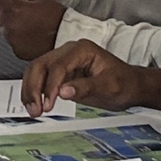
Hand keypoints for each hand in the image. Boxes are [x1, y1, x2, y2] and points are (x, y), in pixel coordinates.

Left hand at [0, 0, 65, 59]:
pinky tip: (32, 35)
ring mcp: (13, 40)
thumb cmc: (56, 15)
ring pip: (7, 28)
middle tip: (27, 11)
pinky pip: (13, 41)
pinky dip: (19, 37)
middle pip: (1, 14)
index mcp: (14, 9)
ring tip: (32, 24)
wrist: (67, 35)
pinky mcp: (17, 51)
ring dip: (14, 24)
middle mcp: (10, 25)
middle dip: (10, 10)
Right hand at [21, 40, 149, 115]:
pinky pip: (39, 78)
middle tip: (36, 109)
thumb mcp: (109, 87)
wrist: (131, 86)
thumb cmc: (124, 84)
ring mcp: (62, 61)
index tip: (49, 104)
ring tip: (33, 110)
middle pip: (41, 65)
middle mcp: (69, 51)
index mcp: (82, 50)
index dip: (51, 86)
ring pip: (36, 70)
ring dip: (30, 90)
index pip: (58, 65)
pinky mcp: (59, 72)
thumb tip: (63, 92)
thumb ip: (86, 88)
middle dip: (34, 88)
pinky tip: (33, 104)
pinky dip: (33, 91)